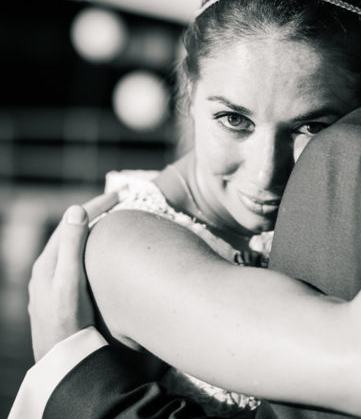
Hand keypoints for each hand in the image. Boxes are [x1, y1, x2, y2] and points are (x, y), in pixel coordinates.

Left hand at [27, 193, 117, 360]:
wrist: (62, 360)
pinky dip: (92, 250)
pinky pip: (76, 262)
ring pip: (74, 248)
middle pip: (72, 232)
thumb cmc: (68, 322)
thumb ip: (72, 247)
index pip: (72, 222)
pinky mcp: (61, 297)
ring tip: (114, 222)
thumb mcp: (70, 283)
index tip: (120, 195)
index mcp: (47, 263)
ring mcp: (52, 285)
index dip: (96, 205)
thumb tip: (77, 210)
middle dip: (95, 214)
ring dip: (93, 232)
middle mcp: (46, 271)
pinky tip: (103, 255)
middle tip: (120, 203)